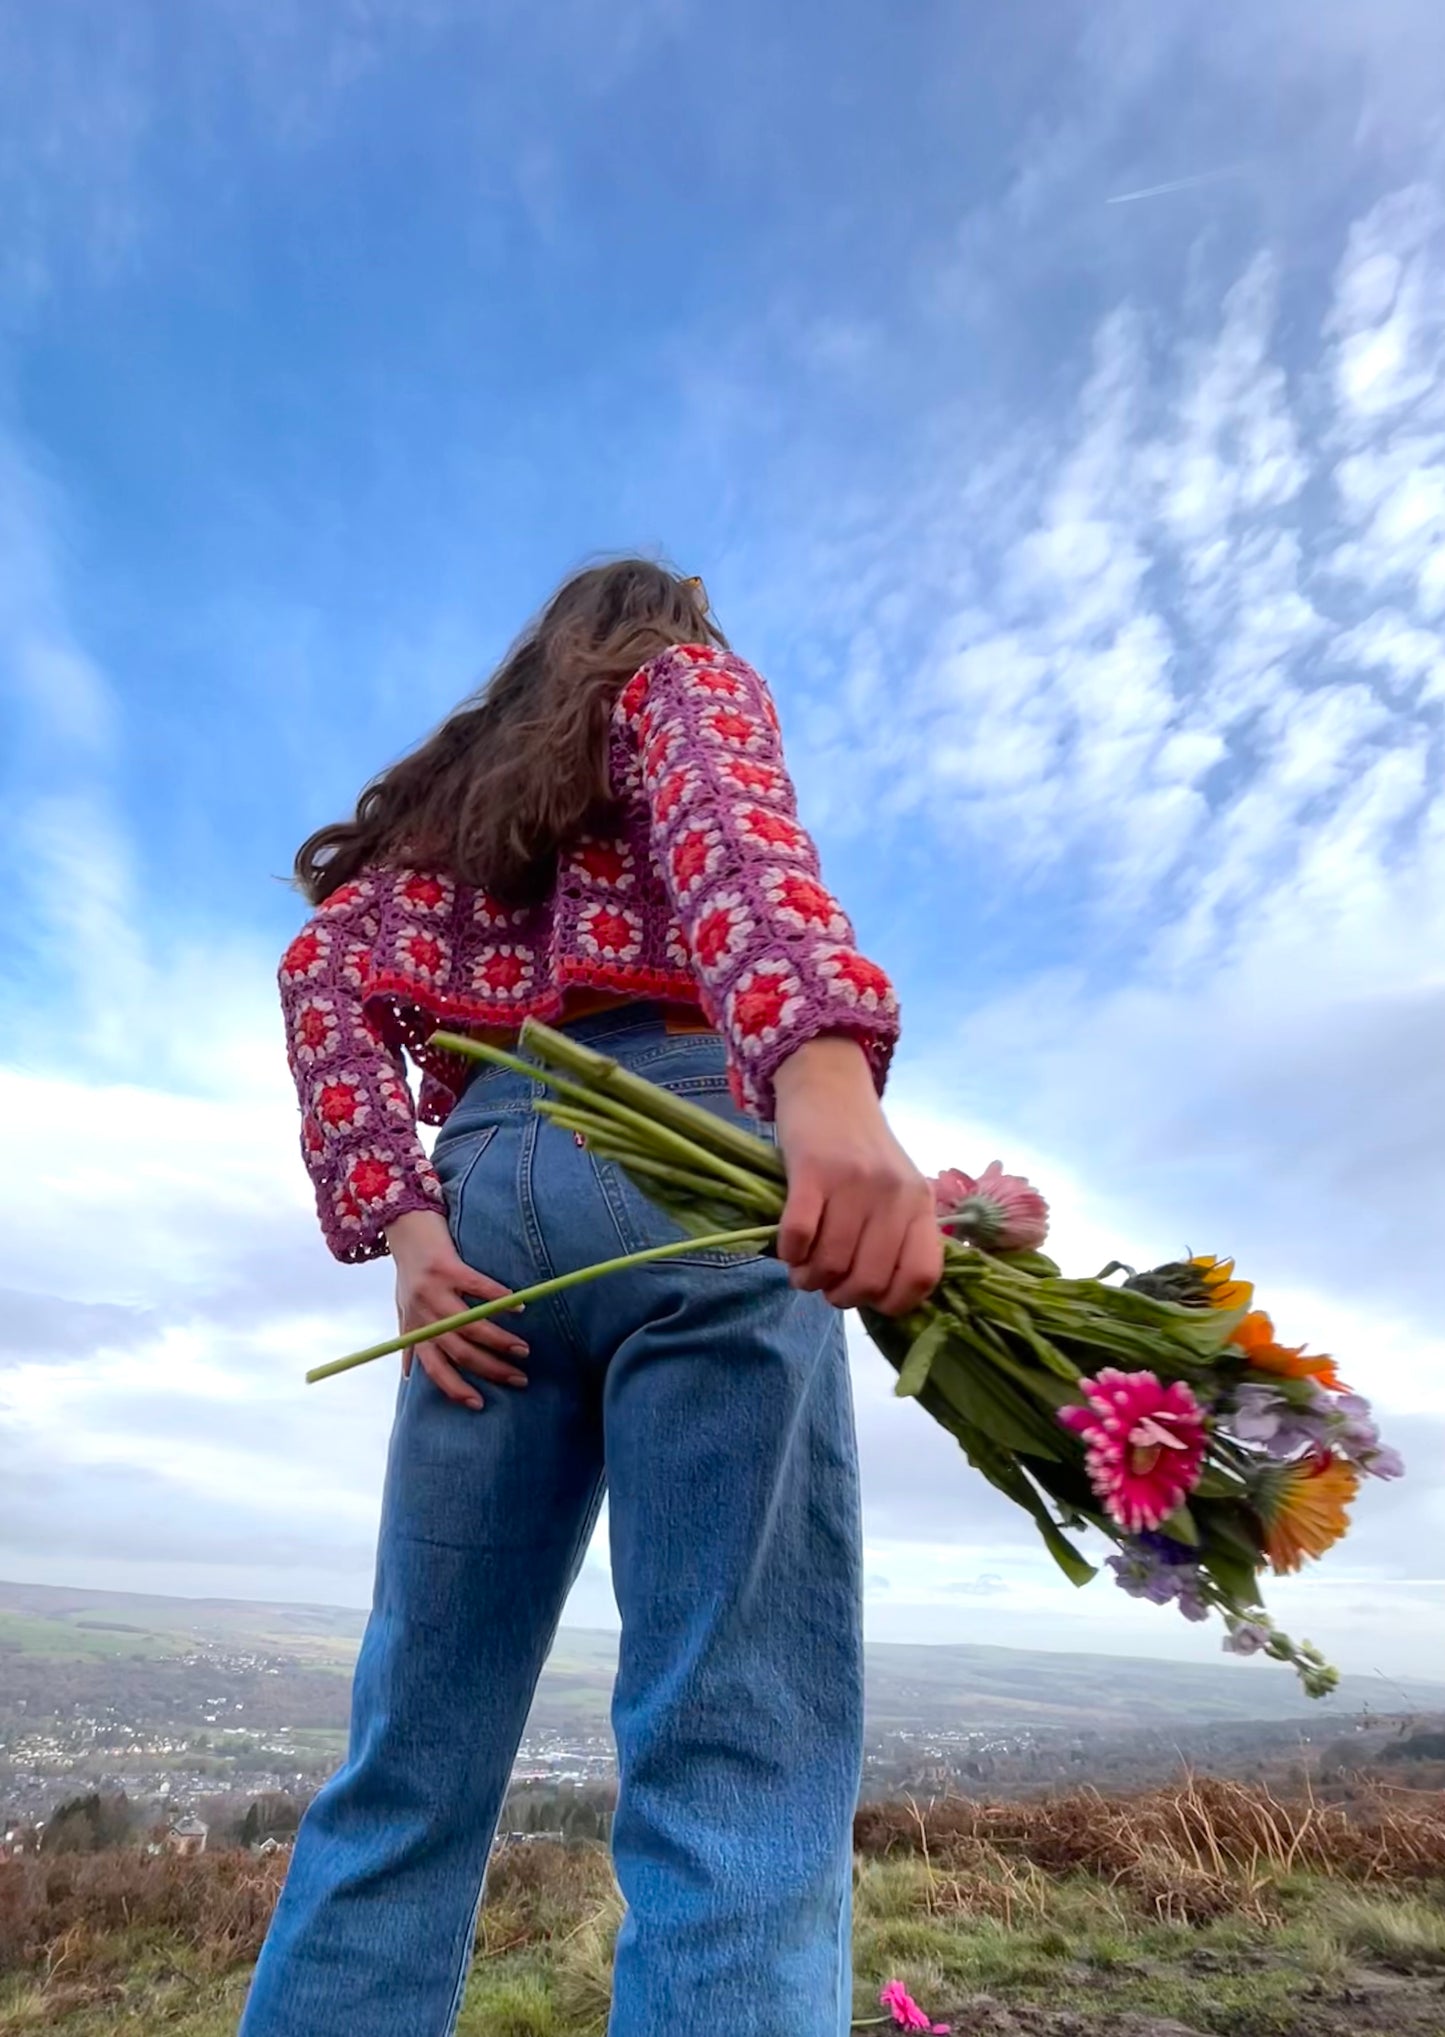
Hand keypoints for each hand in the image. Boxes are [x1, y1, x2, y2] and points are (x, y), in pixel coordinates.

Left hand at [385, 1209, 528, 1410]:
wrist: (403, 1228)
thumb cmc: (409, 1271)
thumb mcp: (403, 1310)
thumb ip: (410, 1341)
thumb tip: (408, 1376)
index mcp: (415, 1328)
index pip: (435, 1368)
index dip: (455, 1388)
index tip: (480, 1404)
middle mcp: (423, 1313)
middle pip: (459, 1351)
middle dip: (491, 1368)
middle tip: (519, 1378)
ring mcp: (433, 1291)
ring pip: (470, 1325)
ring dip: (500, 1340)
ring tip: (524, 1349)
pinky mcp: (446, 1267)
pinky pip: (477, 1287)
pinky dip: (499, 1298)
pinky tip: (520, 1306)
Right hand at [772, 1036, 942, 1316]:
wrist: (830, 1085)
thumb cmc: (861, 1146)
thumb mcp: (896, 1187)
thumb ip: (896, 1234)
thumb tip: (876, 1296)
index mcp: (920, 1203)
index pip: (921, 1276)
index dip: (892, 1302)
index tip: (869, 1299)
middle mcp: (893, 1195)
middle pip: (869, 1279)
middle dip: (841, 1296)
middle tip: (826, 1284)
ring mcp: (853, 1182)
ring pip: (831, 1263)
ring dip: (809, 1278)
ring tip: (802, 1270)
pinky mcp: (812, 1169)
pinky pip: (799, 1235)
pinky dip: (790, 1253)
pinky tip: (788, 1248)